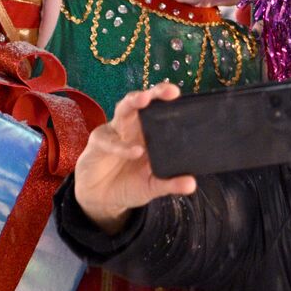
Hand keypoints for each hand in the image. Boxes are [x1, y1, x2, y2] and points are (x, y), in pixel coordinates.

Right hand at [73, 83, 197, 233]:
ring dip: (134, 101)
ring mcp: (115, 131)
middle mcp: (133, 127)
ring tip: (144, 99)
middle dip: (155, 93)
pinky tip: (135, 151)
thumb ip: (170, 184)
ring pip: (124, 109)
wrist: (101, 199)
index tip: (182, 96)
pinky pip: (110, 140)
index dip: (170, 102)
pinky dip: (122, 145)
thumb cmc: (129, 185)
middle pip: (144, 102)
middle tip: (170, 91)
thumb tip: (191, 185)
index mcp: (149, 133)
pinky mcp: (98, 142)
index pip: (161, 111)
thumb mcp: (151, 186)